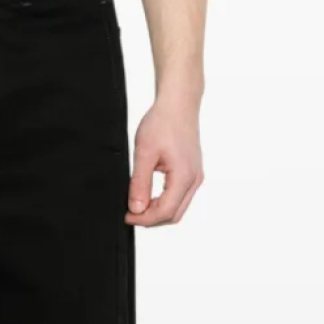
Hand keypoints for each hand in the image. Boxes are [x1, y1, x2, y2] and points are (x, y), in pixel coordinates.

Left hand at [126, 100, 203, 226]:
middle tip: (131, 213)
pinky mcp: (193, 172)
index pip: (165, 211)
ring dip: (158, 210)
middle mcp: (194, 179)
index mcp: (184, 177)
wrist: (178, 104)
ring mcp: (195, 176)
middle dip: (151, 219)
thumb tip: (137, 208)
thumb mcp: (145, 153)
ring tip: (138, 204)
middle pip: (174, 214)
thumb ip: (140, 183)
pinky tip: (150, 195)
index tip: (128, 216)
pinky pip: (181, 196)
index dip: (144, 219)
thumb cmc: (164, 122)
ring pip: (178, 207)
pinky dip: (165, 201)